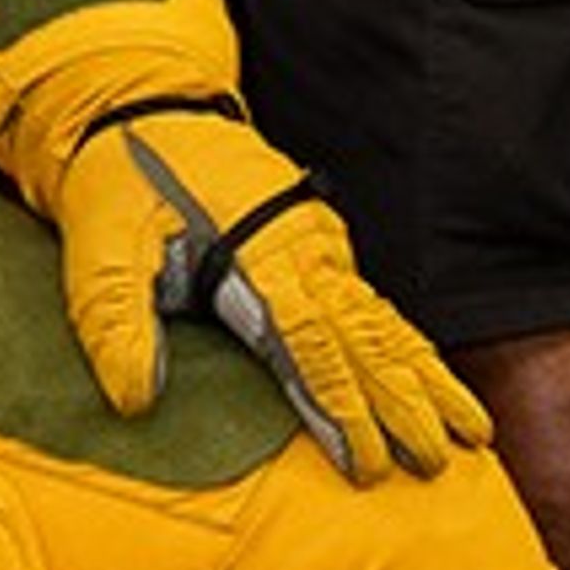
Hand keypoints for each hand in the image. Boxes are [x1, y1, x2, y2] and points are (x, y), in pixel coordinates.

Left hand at [48, 105, 488, 485]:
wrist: (138, 107)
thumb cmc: (118, 181)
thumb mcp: (97, 249)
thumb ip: (116, 324)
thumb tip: (133, 401)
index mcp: (254, 253)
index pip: (306, 344)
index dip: (339, 407)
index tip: (368, 463)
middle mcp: (301, 248)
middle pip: (364, 339)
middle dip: (405, 404)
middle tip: (436, 462)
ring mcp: (316, 243)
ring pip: (383, 323)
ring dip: (427, 379)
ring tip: (472, 433)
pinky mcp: (316, 241)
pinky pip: (372, 305)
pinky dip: (409, 347)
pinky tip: (436, 381)